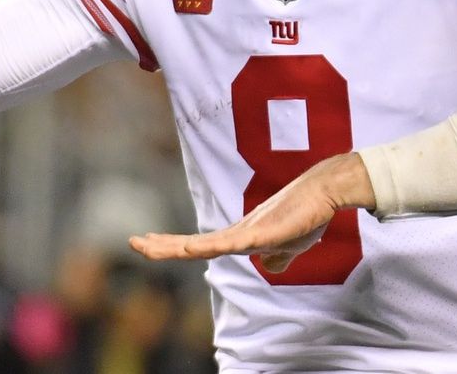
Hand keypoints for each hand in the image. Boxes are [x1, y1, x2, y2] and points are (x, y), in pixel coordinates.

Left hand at [129, 153, 374, 272]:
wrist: (323, 191)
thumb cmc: (307, 214)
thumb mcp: (290, 245)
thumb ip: (277, 256)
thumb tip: (269, 265)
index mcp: (240, 238)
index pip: (199, 245)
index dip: (172, 245)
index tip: (146, 242)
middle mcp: (237, 232)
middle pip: (193, 243)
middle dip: (163, 245)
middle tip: (132, 242)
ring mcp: (248, 231)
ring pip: (205, 243)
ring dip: (176, 247)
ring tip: (149, 246)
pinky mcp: (263, 232)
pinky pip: (232, 243)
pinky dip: (211, 248)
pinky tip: (193, 250)